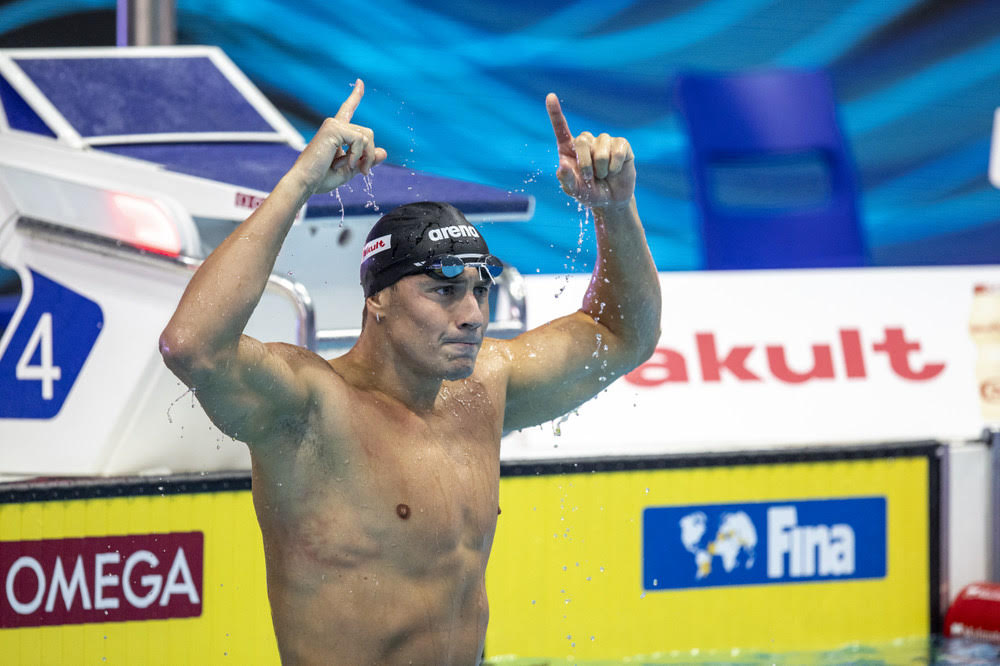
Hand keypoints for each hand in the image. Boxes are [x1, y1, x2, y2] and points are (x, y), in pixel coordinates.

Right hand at [291, 79, 387, 194]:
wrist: (305, 182)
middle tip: (363, 172)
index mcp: (336, 132)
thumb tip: (384, 152)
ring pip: (366, 136)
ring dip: (365, 156)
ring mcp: (333, 124)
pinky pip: (360, 140)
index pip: (347, 110)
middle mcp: (334, 124)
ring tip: (351, 169)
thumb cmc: (321, 178)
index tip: (360, 82)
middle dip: (370, 154)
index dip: (355, 96)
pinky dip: (357, 155)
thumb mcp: (350, 169)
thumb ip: (366, 160)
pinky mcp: (333, 128)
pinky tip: (345, 164)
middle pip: (368, 133)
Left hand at [546, 93, 634, 209]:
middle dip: (585, 164)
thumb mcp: (575, 191)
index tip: (550, 96)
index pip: (561, 128)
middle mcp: (586, 142)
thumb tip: (562, 166)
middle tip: (590, 178)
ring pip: (601, 147)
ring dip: (601, 168)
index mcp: (569, 149)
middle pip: (582, 140)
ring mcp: (604, 141)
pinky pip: (617, 150)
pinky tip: (615, 171)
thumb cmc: (589, 193)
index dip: (555, 113)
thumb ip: (567, 181)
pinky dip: (614, 166)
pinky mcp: (621, 145)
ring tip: (603, 176)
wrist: (612, 200)